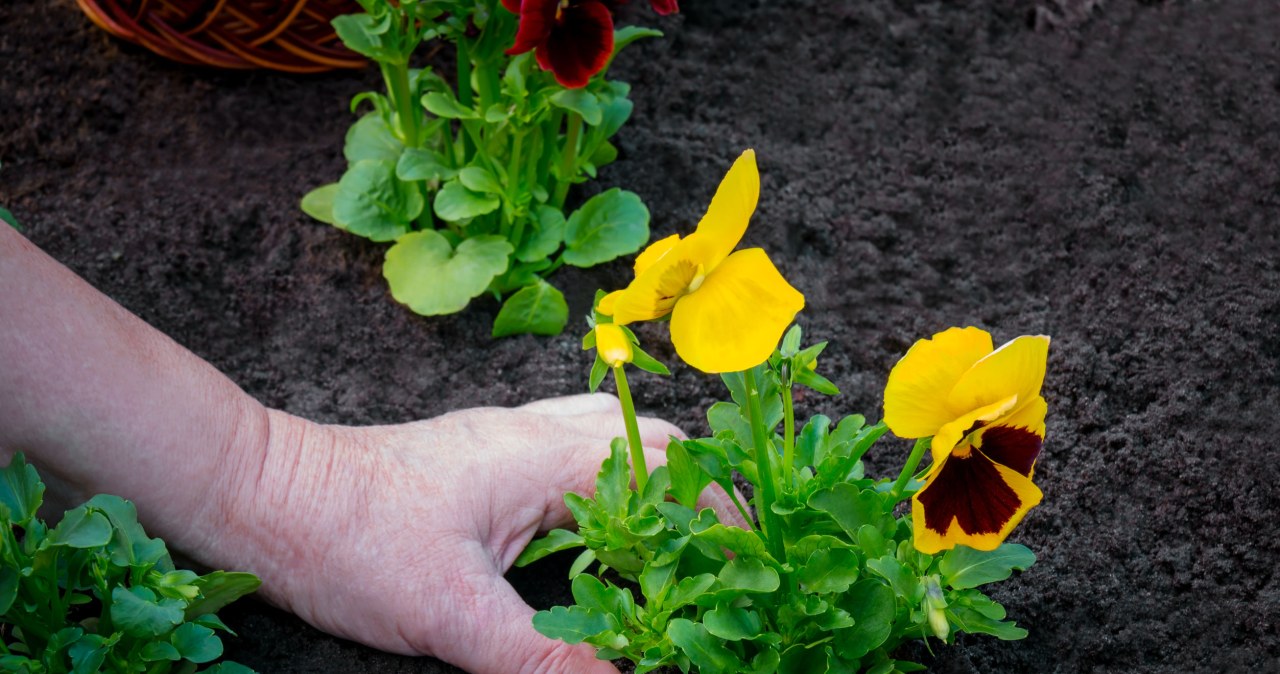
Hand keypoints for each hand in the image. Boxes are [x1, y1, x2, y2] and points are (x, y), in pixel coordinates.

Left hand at [204, 393, 740, 673]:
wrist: (268, 493)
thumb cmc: (348, 538)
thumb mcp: (451, 614)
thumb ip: (545, 658)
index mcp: (548, 457)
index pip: (670, 471)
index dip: (722, 516)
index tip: (757, 563)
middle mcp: (540, 432)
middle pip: (659, 443)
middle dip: (707, 494)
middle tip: (737, 557)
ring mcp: (513, 436)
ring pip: (622, 437)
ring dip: (666, 478)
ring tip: (694, 536)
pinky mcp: (490, 454)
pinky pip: (581, 446)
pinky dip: (621, 474)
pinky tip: (616, 515)